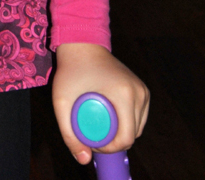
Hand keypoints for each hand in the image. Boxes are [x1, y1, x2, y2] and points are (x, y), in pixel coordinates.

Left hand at [52, 43, 148, 165]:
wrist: (82, 44)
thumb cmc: (70, 70)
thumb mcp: (62, 102)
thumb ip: (68, 133)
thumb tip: (84, 161)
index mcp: (124, 94)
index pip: (126, 138)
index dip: (109, 148)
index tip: (92, 142)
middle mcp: (139, 92)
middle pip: (133, 134)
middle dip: (114, 142)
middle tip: (92, 134)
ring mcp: (143, 90)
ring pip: (138, 127)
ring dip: (121, 133)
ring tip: (100, 128)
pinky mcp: (142, 89)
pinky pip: (139, 117)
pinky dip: (128, 123)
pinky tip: (112, 121)